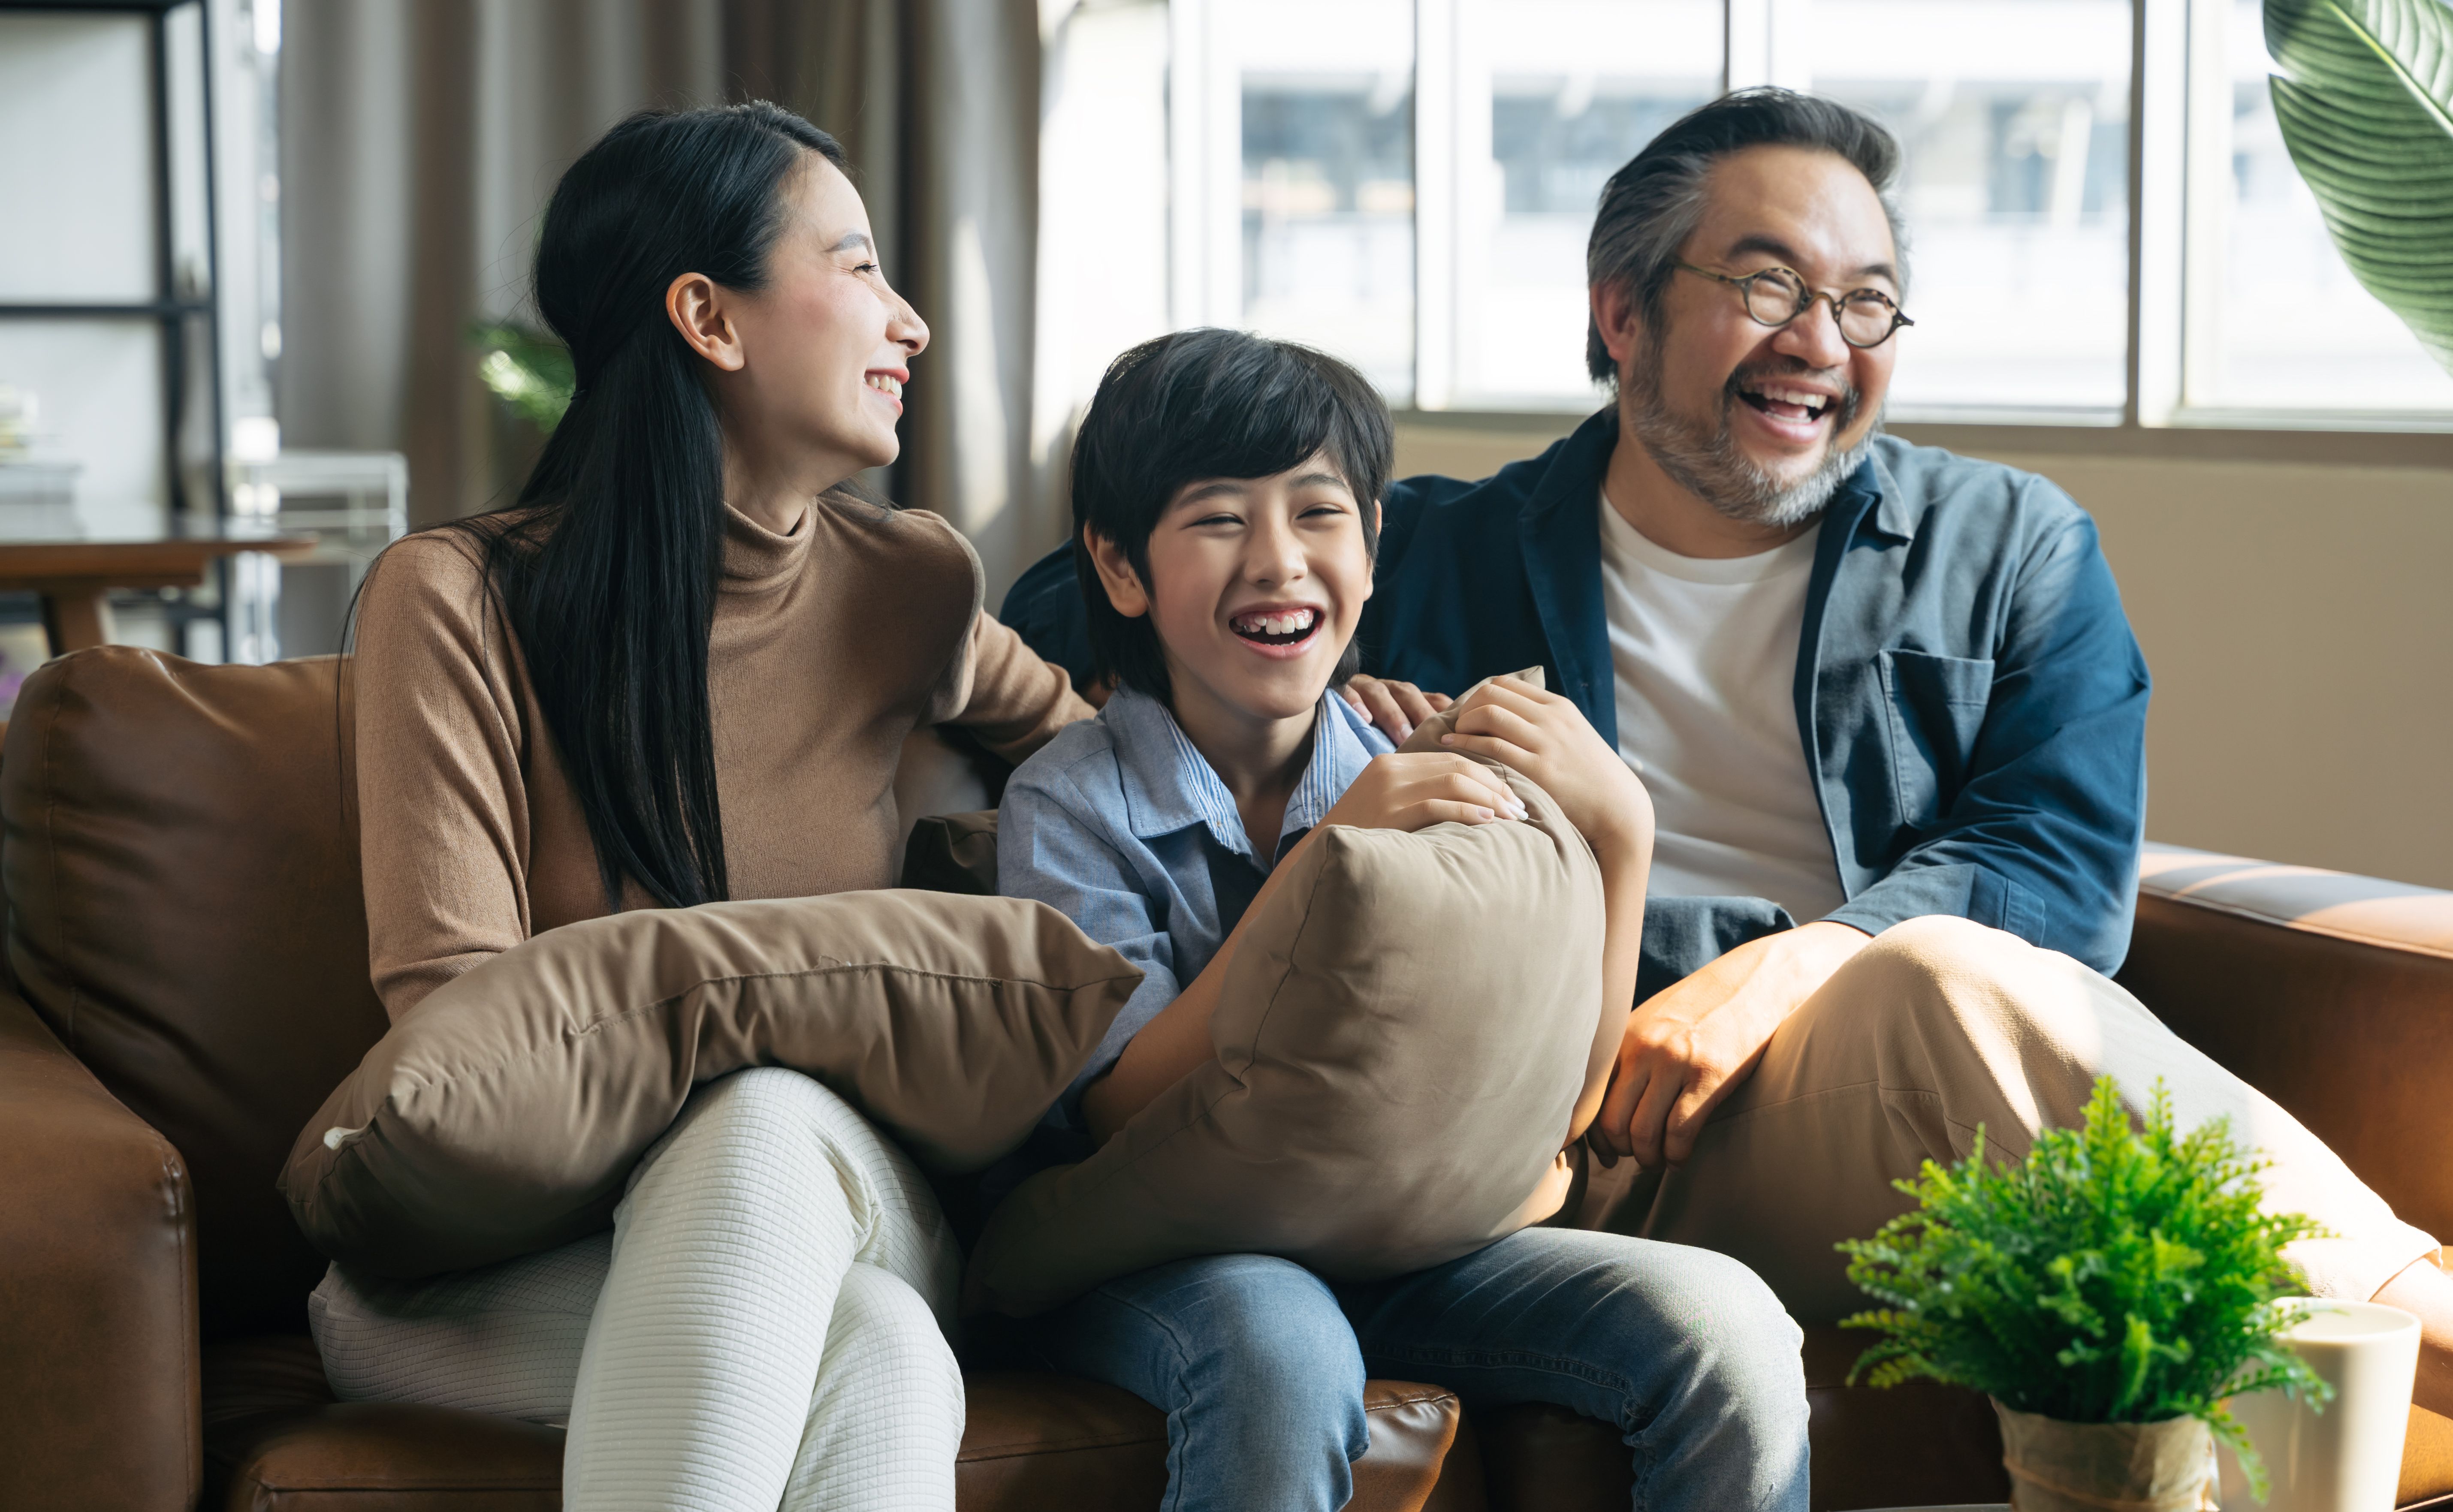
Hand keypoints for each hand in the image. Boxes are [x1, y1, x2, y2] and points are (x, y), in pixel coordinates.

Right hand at [1319, 752, 1523, 833]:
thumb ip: (1419, 794)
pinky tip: (1488, 822)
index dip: (1486, 775)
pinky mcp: (1390, 813)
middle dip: (1495, 786)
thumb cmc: (1362, 839)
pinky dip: (1468, 811)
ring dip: (1490, 799)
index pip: (1450, 757)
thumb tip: (1470, 803)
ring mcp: (1388, 790)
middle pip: (1458, 765)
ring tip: (1512, 818)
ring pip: (1454, 781)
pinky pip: (1439, 805)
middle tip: (1520, 809)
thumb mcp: (1388, 806)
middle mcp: (1390, 769)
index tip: (1510, 796)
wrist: (1320, 859)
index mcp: (1391, 763)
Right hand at [1341, 674, 1452, 744]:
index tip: (1455, 734)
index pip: (1432, 700)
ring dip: (1393, 714)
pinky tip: (1364, 718)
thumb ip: (1424, 740)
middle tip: (1432, 739)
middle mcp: (1387, 689)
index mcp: (1408, 699)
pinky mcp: (1338, 690)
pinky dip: (1356, 702)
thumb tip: (1453, 755)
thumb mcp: (1401, 736)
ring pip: (1379, 693)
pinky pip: (1347, 692)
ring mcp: (1362, 688)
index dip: (1445, 713)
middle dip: (1420, 714)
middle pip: (1407, 694)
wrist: (1326, 721)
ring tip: (1403, 736)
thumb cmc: (1372, 736)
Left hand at [1436, 675, 1650, 857]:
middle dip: (1467, 708)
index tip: (1471, 715)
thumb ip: (1544, 722)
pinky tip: (1456, 748)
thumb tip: (1507, 714)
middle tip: (1459, 727)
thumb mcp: (1571, 734)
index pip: (1505, 684)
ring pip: (1489, 714)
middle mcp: (1551, 718)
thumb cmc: (1589, 774)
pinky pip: (1492, 746)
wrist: (1617, 805)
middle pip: (1491, 693)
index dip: (1479, 696)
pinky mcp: (1539, 770)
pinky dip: (1467, 743)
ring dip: (1464, 724)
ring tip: (1456, 739)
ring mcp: (1545, 743)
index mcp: (1557, 706)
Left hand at [1590, 921, 1871, 1169]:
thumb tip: (1604, 1107)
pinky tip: (1681, 1157)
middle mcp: (1643, 1048)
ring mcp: (1676, 1062)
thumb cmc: (1703, 1007)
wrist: (1757, 982)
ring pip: (1643, 1133)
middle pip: (1612, 1121)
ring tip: (1659, 1161)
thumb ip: (1627, 1056)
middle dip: (1619, 1152)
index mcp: (1623, 1036)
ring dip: (1649, 1159)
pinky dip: (1677, 1156)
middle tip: (1634, 1158)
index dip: (1592, 1136)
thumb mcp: (1653, 1021)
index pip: (1590, 1097)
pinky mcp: (1710, 1076)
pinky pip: (1680, 1133)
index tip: (1605, 1151)